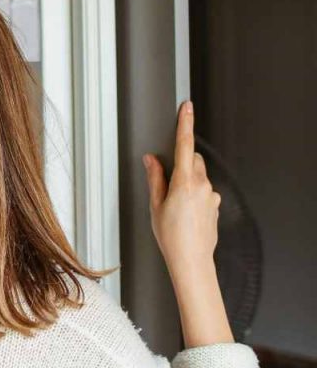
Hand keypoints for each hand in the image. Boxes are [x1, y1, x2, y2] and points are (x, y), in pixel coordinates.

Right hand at [143, 101, 220, 279]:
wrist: (192, 260)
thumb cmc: (172, 237)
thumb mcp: (156, 206)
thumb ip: (155, 178)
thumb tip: (152, 160)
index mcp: (184, 182)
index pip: (184, 145)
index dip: (185, 124)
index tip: (187, 107)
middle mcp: (202, 185)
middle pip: (193, 160)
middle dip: (182, 163)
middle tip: (166, 183)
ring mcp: (211, 195)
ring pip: (199, 176)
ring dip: (187, 181)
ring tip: (174, 206)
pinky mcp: (215, 205)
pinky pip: (204, 191)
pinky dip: (194, 195)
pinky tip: (185, 214)